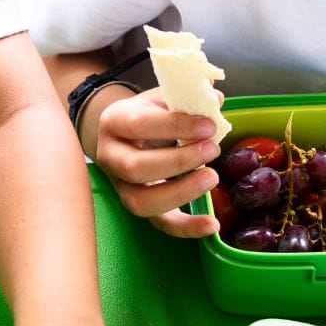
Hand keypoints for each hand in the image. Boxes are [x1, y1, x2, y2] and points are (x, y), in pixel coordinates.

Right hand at [94, 87, 222, 237]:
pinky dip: (186, 227)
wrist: (124, 134)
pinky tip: (212, 225)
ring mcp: (121, 186)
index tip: (209, 125)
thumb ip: (185, 98)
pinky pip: (159, 223)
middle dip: (178, 161)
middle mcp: (110, 157)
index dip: (175, 126)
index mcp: (114, 122)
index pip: (139, 125)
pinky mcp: (138, 205)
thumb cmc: (147, 114)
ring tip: (211, 178)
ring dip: (180, 193)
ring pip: (141, 202)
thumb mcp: (160, 98)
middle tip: (212, 150)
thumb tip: (215, 99)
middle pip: (135, 168)